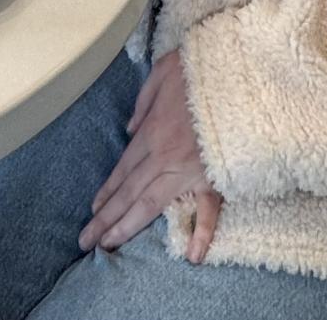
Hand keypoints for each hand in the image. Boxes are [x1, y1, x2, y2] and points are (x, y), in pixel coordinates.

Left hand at [77, 50, 221, 262]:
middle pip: (129, 192)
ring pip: (152, 204)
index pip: (122, 169)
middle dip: (106, 218)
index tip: (92, 210)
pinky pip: (208, 211)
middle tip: (85, 240)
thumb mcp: (163, 72)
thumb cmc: (202, 70)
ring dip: (128, 226)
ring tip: (109, 245)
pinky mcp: (216, 177)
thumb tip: (130, 130)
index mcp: (152, 131)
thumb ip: (143, 101)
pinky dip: (202, 234)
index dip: (106, 192)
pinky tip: (192, 257)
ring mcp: (189, 170)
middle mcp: (164, 156)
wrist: (240, 74)